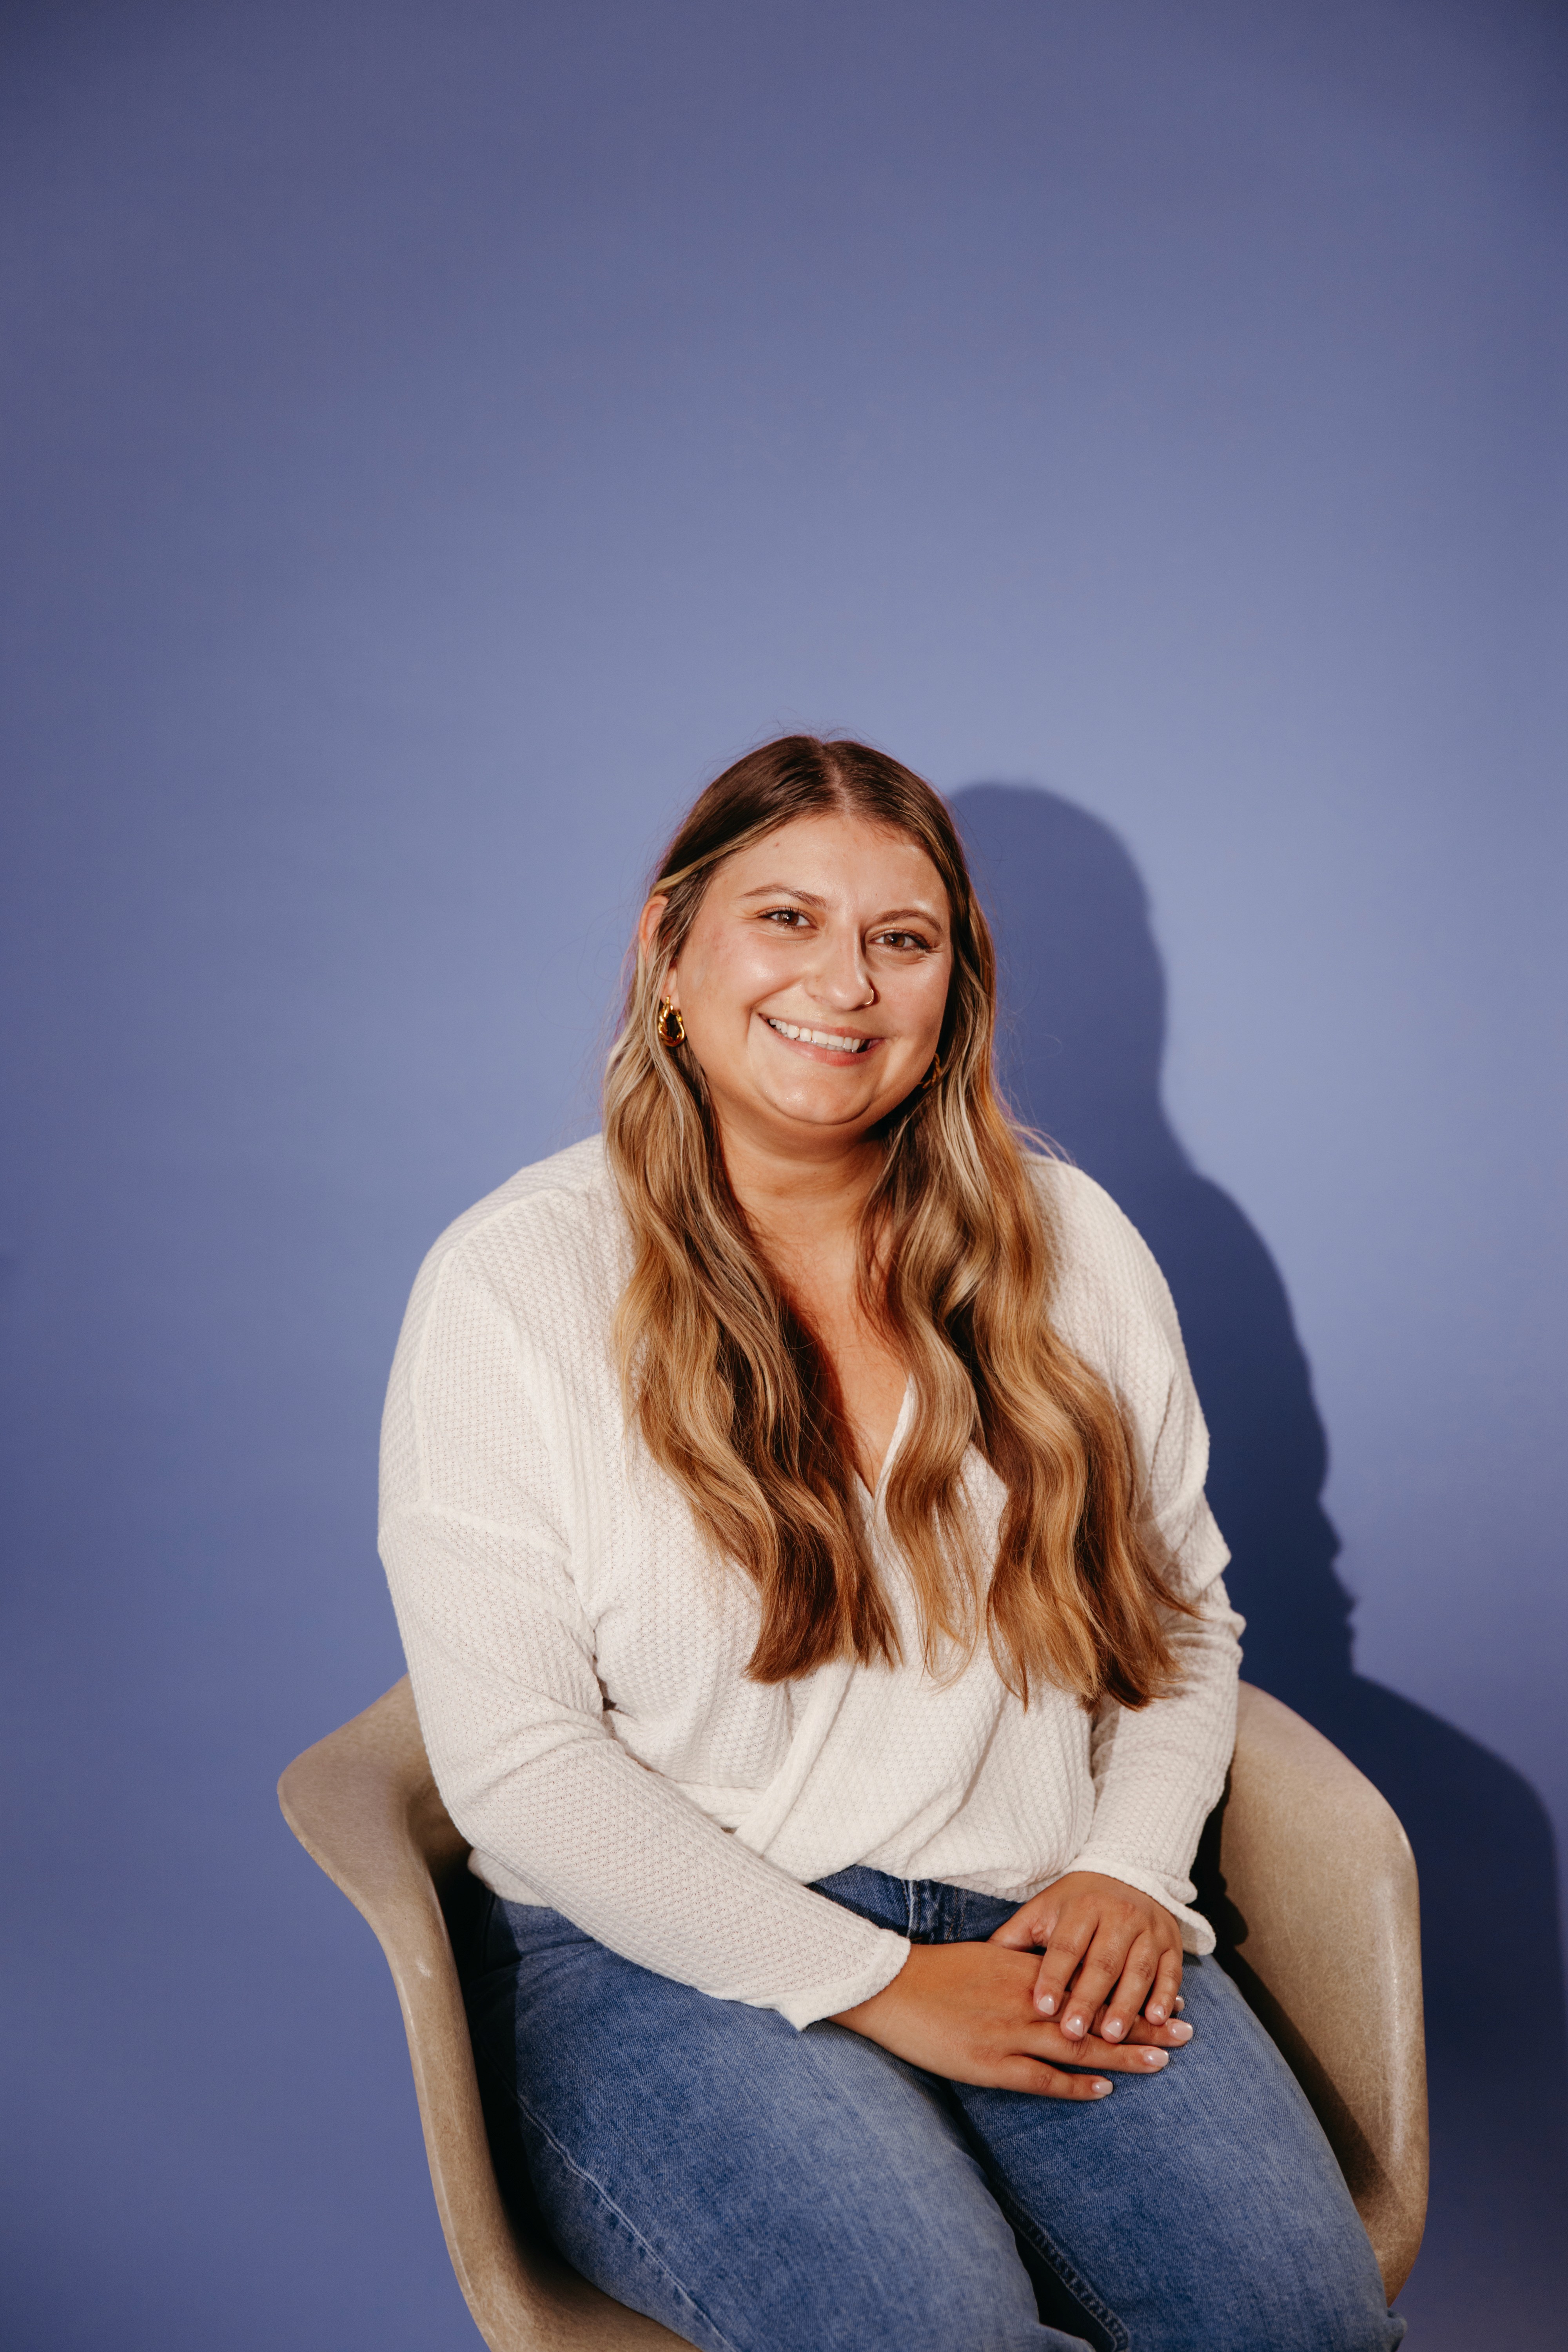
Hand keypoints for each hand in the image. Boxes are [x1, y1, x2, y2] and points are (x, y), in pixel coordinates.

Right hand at [831, 1939, 1189, 2098]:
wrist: (890, 1986)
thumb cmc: (937, 1972)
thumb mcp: (987, 1959)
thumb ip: (1024, 1967)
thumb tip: (1061, 1974)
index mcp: (1025, 1971)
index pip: (1093, 1982)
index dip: (1132, 1992)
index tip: (1168, 1997)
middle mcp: (1026, 2000)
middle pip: (1096, 2013)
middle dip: (1143, 2023)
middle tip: (1187, 2031)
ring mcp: (1008, 2033)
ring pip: (1078, 2045)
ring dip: (1122, 2053)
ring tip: (1163, 2060)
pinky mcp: (989, 2063)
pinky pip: (1040, 2077)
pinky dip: (1073, 2084)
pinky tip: (1102, 2089)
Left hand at [989, 1871, 1184, 2044]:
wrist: (1126, 1874)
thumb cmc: (1074, 1905)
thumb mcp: (1043, 1912)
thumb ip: (1015, 1939)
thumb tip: (978, 1967)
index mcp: (1081, 1907)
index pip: (1065, 1945)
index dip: (1053, 1975)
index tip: (1040, 2006)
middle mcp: (1117, 1915)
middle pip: (1102, 1962)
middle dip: (1088, 2000)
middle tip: (1073, 2033)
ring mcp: (1148, 1929)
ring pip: (1138, 1969)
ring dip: (1127, 2004)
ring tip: (1113, 2036)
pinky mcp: (1172, 1942)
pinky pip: (1171, 1970)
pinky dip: (1165, 1995)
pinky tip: (1155, 2019)